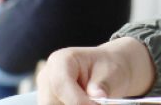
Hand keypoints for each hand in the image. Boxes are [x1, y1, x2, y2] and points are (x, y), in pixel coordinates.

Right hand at [36, 38, 155, 104]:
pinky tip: (91, 103)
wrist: (111, 70)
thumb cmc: (113, 67)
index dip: (76, 101)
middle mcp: (47, 76)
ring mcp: (46, 92)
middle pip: (52, 102)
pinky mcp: (51, 103)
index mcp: (61, 61)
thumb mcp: (114, 72)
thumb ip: (104, 84)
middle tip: (101, 103)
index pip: (60, 85)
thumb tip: (96, 95)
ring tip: (99, 100)